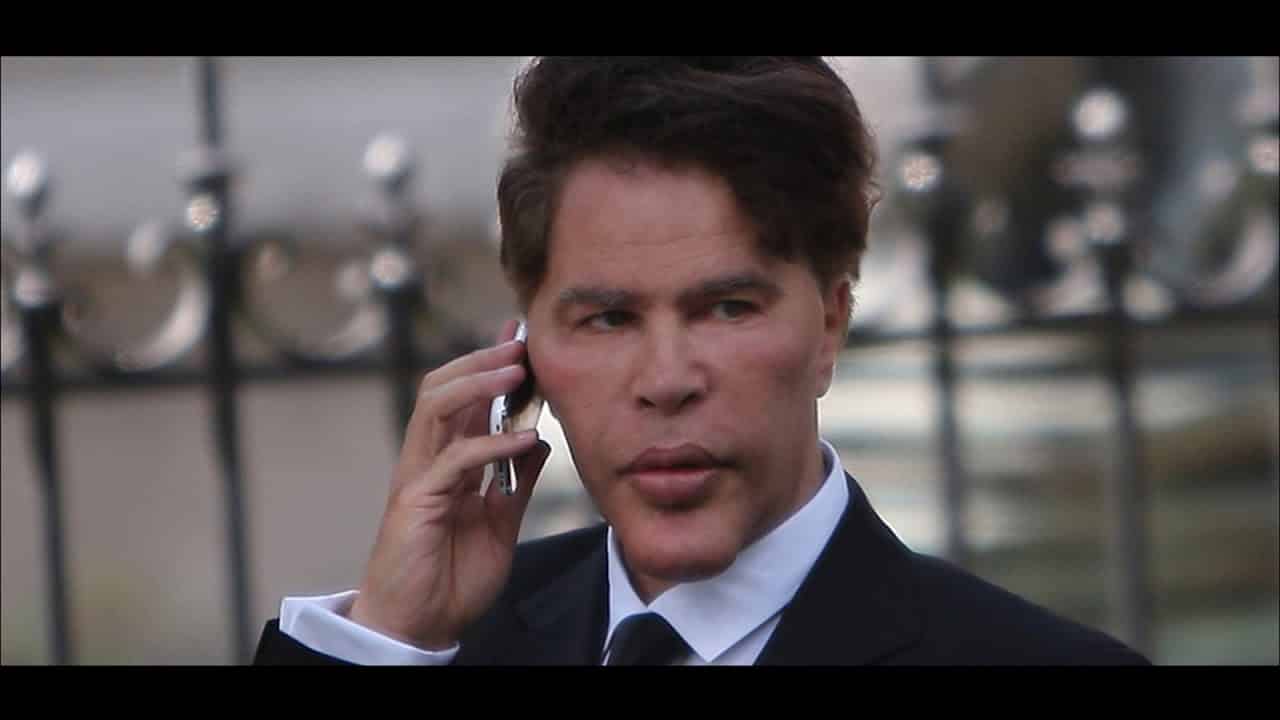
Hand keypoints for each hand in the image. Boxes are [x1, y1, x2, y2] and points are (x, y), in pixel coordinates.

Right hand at [348, 319, 550, 649]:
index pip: (464, 399)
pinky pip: (454, 459)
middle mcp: (427, 461)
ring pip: (437, 406)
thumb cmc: (451, 579)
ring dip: (478, 383)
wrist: (419, 626)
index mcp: (446, 463)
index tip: (519, 338)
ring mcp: (418, 477)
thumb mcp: (499, 524)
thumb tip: (537, 441)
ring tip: (517, 371)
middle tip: (520, 343)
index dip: (488, 365)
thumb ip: (514, 482)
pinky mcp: (415, 502)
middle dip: (482, 360)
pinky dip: (491, 443)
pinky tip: (525, 439)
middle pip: (444, 387)